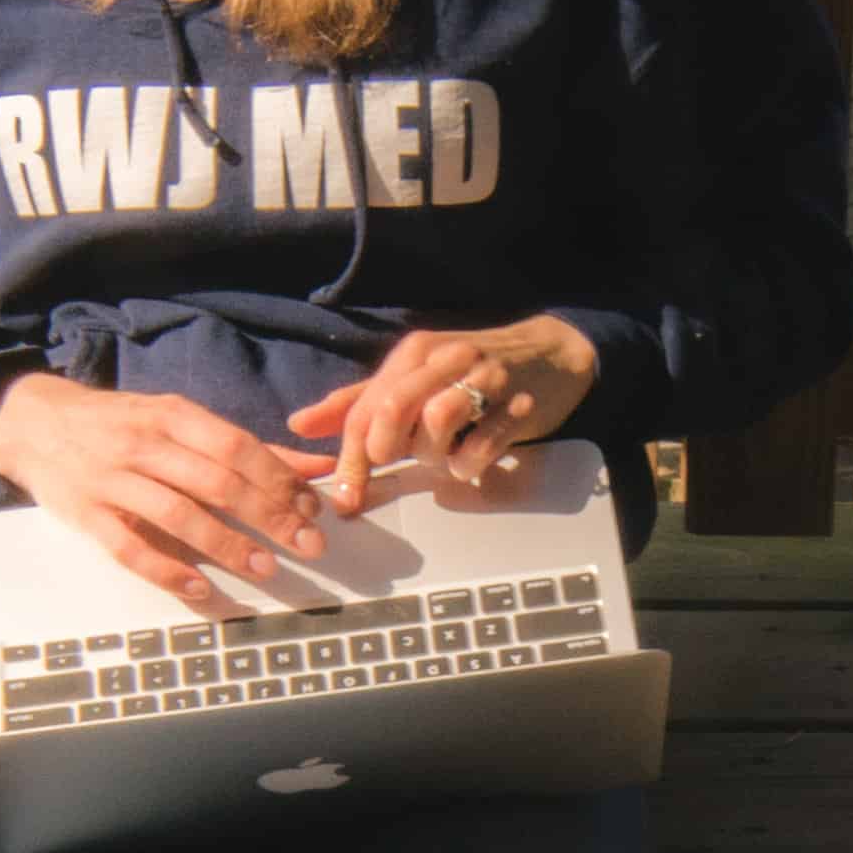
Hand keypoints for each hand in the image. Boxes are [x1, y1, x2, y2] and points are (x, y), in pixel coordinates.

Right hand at [0, 370, 331, 604]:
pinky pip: (128, 548)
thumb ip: (246, 449)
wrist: (34, 423)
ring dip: (226, 544)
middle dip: (268, 516)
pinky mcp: (86, 515)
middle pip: (216, 481)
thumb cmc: (120, 425)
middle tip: (307, 545)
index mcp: (173, 415)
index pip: (237, 447)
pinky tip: (198, 589)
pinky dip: (165, 570)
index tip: (311, 509)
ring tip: (264, 568)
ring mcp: (112, 480)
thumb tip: (315, 469)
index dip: (279, 479)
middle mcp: (144, 444)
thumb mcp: (178, 420)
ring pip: (177, 515)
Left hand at [287, 316, 599, 510]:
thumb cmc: (472, 372)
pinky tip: (473, 459)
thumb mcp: (413, 378)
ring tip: (445, 455)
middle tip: (399, 462)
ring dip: (434, 455)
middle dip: (385, 451)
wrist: (553, 353)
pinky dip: (469, 464)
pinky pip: (481, 446)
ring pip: (436, 423)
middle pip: (392, 410)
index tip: (344, 498)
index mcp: (414, 353)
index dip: (349, 459)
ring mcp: (485, 379)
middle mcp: (446, 359)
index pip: (365, 408)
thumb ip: (359, 402)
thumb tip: (299, 424)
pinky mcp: (519, 405)